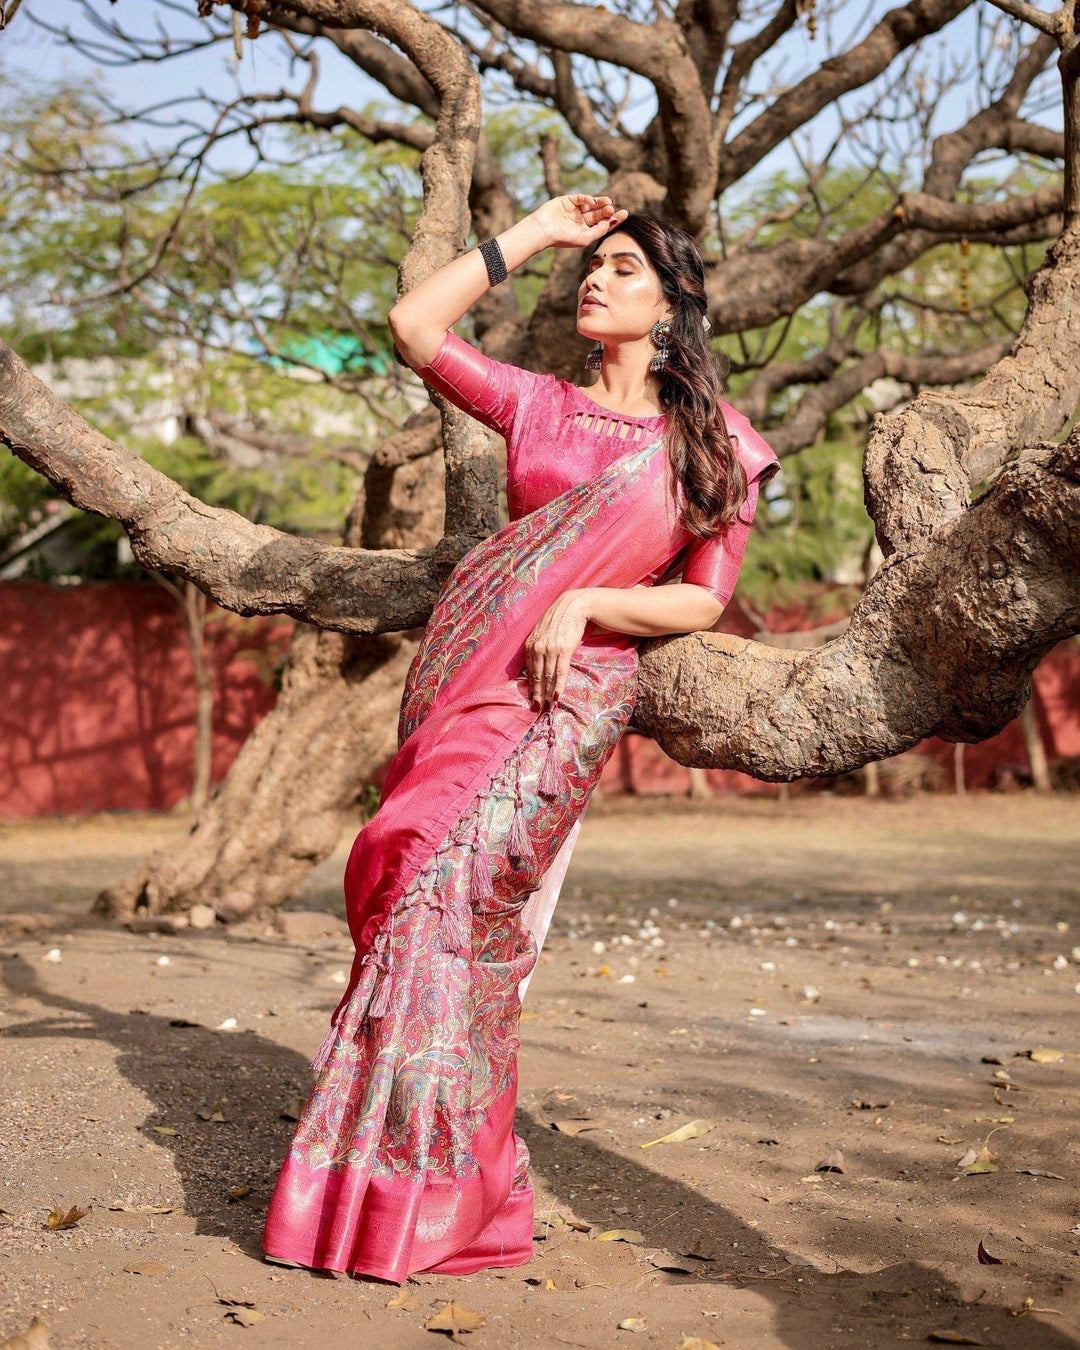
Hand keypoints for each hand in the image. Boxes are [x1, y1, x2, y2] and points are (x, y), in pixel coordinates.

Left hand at [524, 590, 591, 709]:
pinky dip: (558, 686)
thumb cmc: (560, 619)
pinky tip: (557, 696)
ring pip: (547, 677)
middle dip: (536, 694)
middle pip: (536, 676)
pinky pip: (560, 672)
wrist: (574, 606)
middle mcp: (537, 647)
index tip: (531, 698)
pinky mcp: (563, 649)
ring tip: (547, 706)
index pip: (529, 670)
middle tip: (536, 709)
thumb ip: (539, 646)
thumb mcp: (543, 632)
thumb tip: (538, 665)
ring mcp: (550, 649)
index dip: (530, 686)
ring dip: (547, 694)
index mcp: (530, 644)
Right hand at [532, 194, 628, 249]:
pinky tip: (591, 201)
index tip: (624, 213)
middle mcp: (580, 221)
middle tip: (613, 208)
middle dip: (607, 210)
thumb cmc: (564, 238)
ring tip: (608, 201)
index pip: (602, 224)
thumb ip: (599, 230)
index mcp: (585, 231)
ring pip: (591, 204)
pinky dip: (587, 198)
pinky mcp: (567, 201)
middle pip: (598, 213)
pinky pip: (580, 198)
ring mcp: (573, 210)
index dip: (614, 219)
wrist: (544, 230)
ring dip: (600, 202)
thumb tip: (612, 222)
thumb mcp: (585, 238)